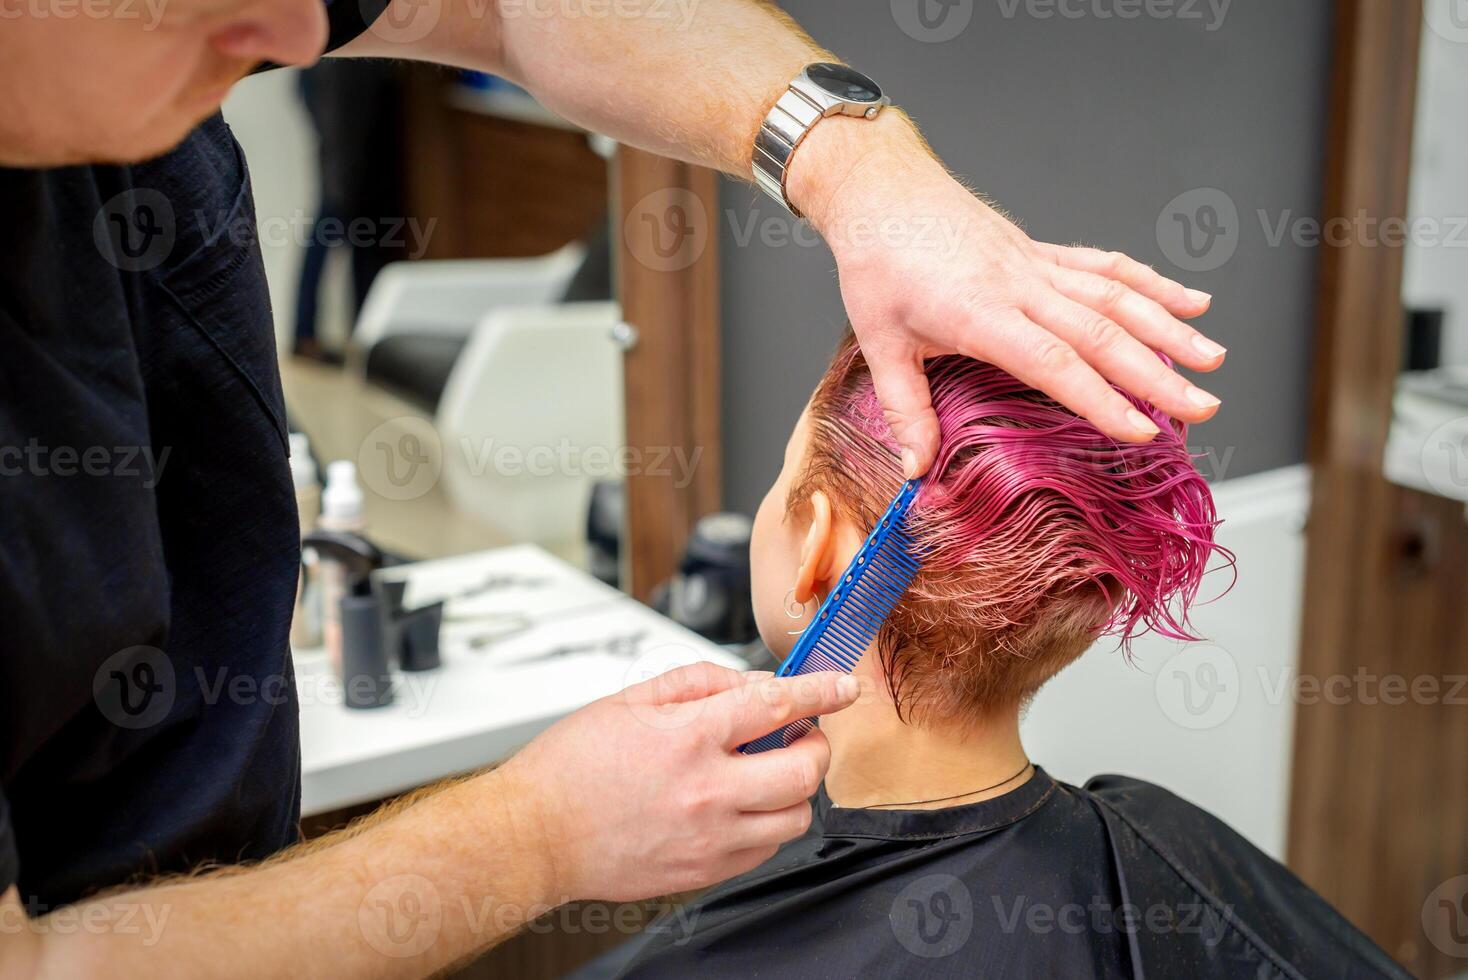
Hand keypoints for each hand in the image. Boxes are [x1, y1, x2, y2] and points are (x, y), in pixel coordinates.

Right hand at [497, 662, 857, 901]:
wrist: (533, 836)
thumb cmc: (570, 767)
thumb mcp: (629, 699)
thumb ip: (697, 683)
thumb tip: (749, 683)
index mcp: (688, 736)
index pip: (777, 705)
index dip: (821, 693)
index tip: (841, 687)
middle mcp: (707, 790)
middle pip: (803, 771)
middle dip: (814, 746)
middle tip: (800, 734)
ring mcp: (709, 838)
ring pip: (794, 818)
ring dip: (793, 790)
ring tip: (765, 773)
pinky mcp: (703, 873)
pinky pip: (763, 850)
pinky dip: (766, 824)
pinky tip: (738, 805)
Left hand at [789, 118, 1226, 477]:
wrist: (880, 191)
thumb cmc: (876, 264)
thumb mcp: (879, 343)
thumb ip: (905, 409)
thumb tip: (916, 469)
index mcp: (980, 313)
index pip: (1054, 362)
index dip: (1101, 398)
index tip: (1141, 429)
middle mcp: (1019, 286)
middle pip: (1101, 332)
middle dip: (1156, 374)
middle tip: (1202, 408)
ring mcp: (1036, 265)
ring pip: (1115, 295)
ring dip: (1169, 327)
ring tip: (1213, 361)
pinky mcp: (1041, 251)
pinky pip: (1105, 266)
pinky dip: (1151, 283)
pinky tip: (1192, 301)